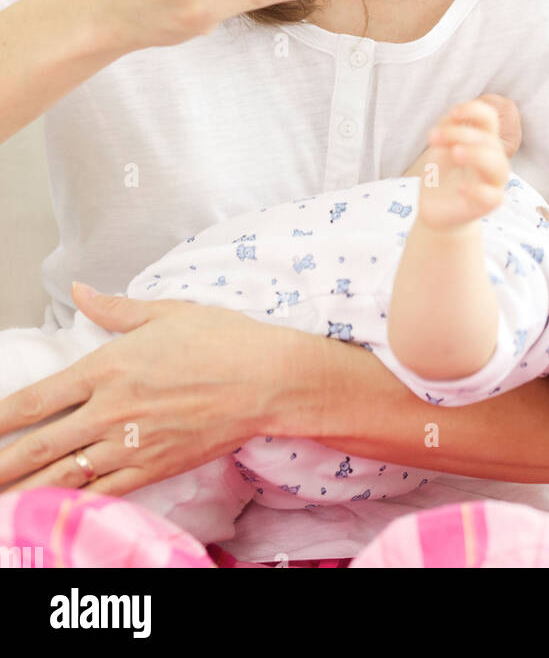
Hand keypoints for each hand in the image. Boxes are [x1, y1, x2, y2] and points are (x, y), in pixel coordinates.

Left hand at [0, 284, 275, 496]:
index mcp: (108, 367)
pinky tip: (49, 514)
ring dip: (24, 491)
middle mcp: (110, 410)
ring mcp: (130, 445)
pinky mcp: (153, 469)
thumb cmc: (220, 339)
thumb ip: (114, 308)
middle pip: (40, 446)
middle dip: (1, 464)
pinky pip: (101, 495)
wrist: (266, 379)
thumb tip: (79, 291)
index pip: (37, 399)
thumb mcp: (164, 312)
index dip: (1, 418)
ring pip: (63, 477)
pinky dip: (70, 507)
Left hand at [418, 99, 509, 230]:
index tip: (452, 113)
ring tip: (454, 154)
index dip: (474, 110)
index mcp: (483, 140)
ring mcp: (493, 182)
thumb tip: (452, 118)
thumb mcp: (438, 148)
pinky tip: (460, 188)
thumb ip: (446, 130)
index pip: (489, 118)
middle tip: (433, 138)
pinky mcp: (489, 204)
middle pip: (489, 139)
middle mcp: (493, 158)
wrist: (436, 209)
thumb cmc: (441, 174)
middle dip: (460, 134)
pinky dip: (477, 190)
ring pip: (498, 165)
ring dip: (476, 155)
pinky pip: (492, 196)